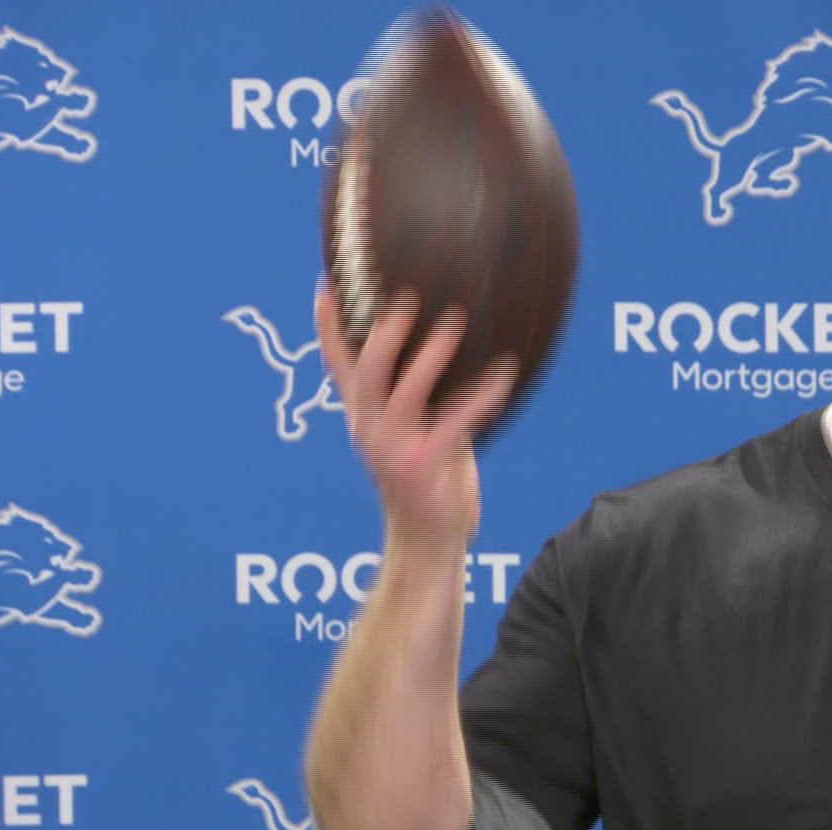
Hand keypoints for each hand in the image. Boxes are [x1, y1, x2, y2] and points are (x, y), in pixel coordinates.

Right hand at [316, 290, 519, 555]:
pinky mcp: (423, 465)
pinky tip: (505, 375)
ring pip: (404, 392)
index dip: (328, 328)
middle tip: (407, 297)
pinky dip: (482, 396)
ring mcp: (393, 449)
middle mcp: (370, 430)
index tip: (326, 284)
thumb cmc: (428, 485)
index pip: (338, 367)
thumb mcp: (415, 436)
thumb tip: (448, 352)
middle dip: (383, 332)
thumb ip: (421, 401)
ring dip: (430, 355)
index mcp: (363, 420)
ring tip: (455, 322)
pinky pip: (455, 422)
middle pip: (367, 371)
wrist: (426, 543)